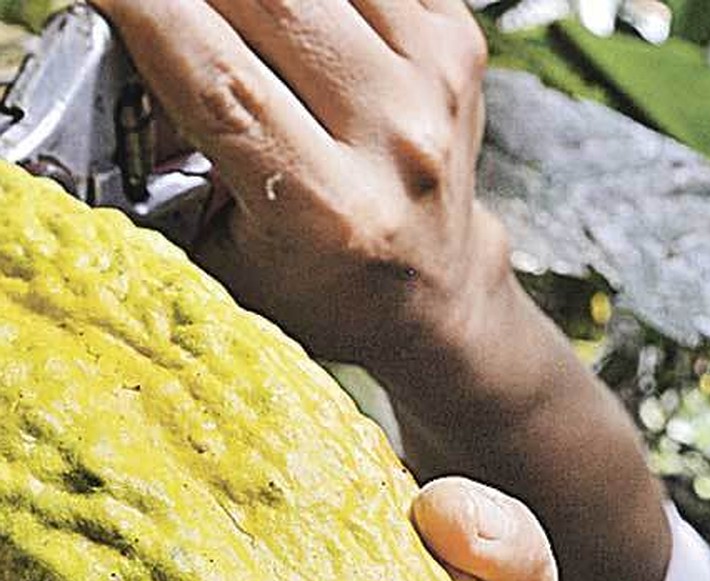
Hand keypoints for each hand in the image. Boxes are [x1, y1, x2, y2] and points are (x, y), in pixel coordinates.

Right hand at [93, 0, 505, 377]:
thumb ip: (164, 168)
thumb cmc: (327, 280)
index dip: (143, 10)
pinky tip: (295, 14)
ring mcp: (434, 88)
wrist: (435, 289)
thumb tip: (114, 43)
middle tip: (169, 11)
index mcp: (332, 213)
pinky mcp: (459, 44)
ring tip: (231, 21)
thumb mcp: (227, 258)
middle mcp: (396, 145)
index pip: (220, 80)